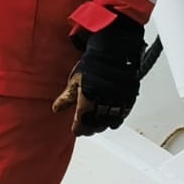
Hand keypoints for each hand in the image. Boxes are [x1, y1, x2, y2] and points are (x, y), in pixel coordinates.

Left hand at [52, 14, 143, 135]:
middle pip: (96, 127)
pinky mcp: (127, 101)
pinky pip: (121, 115)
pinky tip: (111, 114)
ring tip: (98, 121)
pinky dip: (116, 118)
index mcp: (86, 104)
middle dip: (90, 127)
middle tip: (86, 126)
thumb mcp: (74, 81)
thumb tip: (56, 108)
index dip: (78, 129)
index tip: (76, 129)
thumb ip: (66, 98)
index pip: (81, 126)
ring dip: (103, 124)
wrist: (112, 54)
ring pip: (109, 124)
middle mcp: (102, 107)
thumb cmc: (92, 65)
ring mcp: (116, 105)